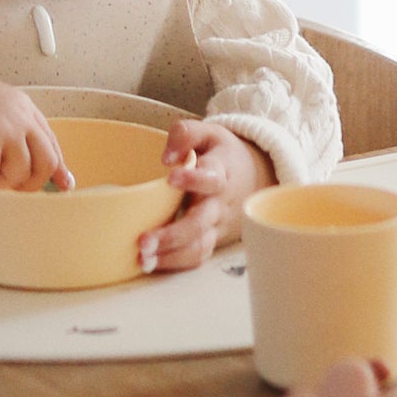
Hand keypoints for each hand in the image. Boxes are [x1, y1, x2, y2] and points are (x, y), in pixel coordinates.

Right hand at [0, 59, 71, 191]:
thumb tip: (31, 165)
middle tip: (4, 184)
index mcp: (23, 107)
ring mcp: (7, 129)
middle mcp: (21, 116)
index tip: (65, 185)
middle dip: (29, 183)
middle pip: (46, 163)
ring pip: (18, 175)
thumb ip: (13, 133)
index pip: (51, 143)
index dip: (58, 168)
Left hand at [142, 120, 272, 273]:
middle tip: (143, 240)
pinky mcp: (212, 239)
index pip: (212, 178)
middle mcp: (220, 203)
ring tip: (143, 258)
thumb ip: (186, 134)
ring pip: (199, 245)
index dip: (194, 179)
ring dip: (171, 255)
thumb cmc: (222, 155)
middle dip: (173, 234)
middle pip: (201, 222)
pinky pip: (197, 256)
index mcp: (221, 173)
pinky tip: (151, 263)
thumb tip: (167, 158)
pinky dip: (175, 263)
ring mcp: (217, 224)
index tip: (171, 178)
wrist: (253, 177)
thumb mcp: (209, 133)